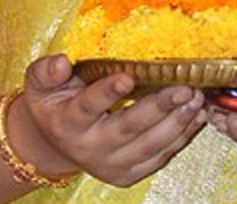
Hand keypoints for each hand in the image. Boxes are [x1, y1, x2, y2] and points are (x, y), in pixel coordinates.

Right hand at [12, 55, 208, 186]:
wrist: (55, 142)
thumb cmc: (52, 103)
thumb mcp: (39, 83)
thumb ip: (46, 71)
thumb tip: (60, 62)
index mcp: (68, 123)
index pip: (88, 107)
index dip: (108, 92)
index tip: (129, 76)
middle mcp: (90, 148)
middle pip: (128, 128)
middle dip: (159, 107)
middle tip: (184, 87)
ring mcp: (112, 164)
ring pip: (150, 146)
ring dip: (177, 122)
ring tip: (196, 98)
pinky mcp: (129, 173)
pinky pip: (159, 157)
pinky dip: (181, 137)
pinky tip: (196, 115)